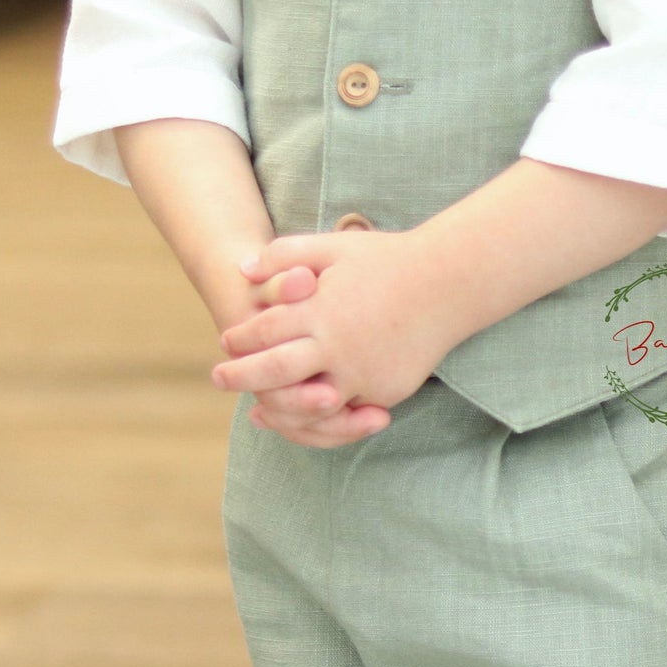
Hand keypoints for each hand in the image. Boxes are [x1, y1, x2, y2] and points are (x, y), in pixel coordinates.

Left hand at [212, 227, 453, 439]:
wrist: (448, 282)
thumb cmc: (387, 259)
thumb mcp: (334, 245)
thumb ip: (286, 254)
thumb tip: (244, 269)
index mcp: (321, 309)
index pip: (264, 331)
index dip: (240, 338)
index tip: (226, 341)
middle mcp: (338, 346)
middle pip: (274, 373)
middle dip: (242, 377)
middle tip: (219, 377)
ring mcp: (362, 374)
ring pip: (306, 406)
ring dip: (277, 410)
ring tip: (258, 408)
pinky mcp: (383, 392)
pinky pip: (343, 416)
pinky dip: (318, 421)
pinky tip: (300, 417)